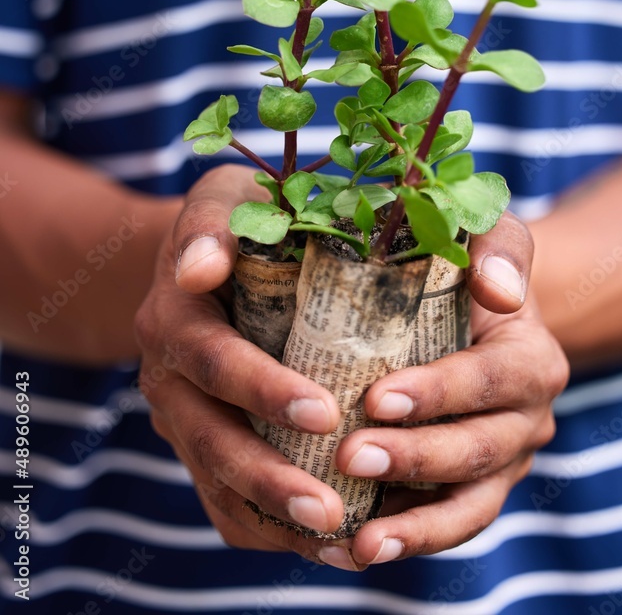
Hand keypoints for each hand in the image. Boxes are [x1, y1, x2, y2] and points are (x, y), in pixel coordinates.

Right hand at [135, 174, 567, 566]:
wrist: (211, 252)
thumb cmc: (247, 213)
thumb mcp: (240, 192)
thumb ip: (239, 218)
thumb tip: (207, 269)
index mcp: (177, 308)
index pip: (213, 356)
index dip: (262, 388)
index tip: (325, 409)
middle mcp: (168, 369)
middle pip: (208, 437)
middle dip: (268, 476)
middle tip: (331, 507)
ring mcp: (181, 413)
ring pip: (217, 483)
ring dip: (274, 516)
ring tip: (340, 539)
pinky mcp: (202, 441)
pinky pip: (225, 501)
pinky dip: (270, 527)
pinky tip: (328, 541)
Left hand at [331, 212, 569, 568]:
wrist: (470, 311)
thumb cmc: (467, 264)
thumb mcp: (488, 235)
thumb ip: (499, 248)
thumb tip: (497, 289)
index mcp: (531, 360)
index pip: (489, 380)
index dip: (438, 393)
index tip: (376, 398)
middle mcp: (525, 420)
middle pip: (477, 451)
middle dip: (414, 459)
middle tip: (348, 456)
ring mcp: (500, 464)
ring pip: (467, 507)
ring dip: (414, 526)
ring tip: (359, 543)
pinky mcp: (469, 492)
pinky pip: (443, 527)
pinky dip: (403, 542)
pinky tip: (350, 550)